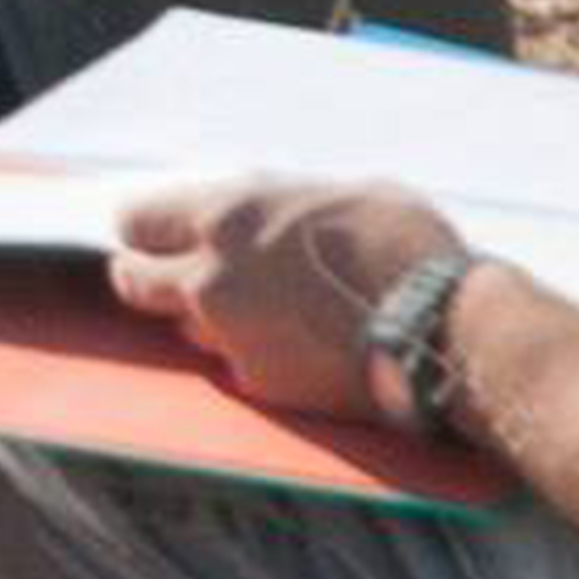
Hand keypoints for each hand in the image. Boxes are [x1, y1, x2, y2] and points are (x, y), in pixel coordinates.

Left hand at [108, 175, 462, 420]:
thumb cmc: (405, 246)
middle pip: (134, 281)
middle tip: (186, 278)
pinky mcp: (258, 384)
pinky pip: (233, 367)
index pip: (137, 221)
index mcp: (227, 215)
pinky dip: (254, 358)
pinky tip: (296, 346)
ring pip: (184, 329)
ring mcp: (228, 336)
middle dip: (152, 279)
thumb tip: (270, 212)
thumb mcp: (340, 194)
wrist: (444, 328)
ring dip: (207, 322)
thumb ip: (282, 206)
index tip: (163, 236)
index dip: (149, 230)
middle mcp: (210, 277)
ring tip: (265, 313)